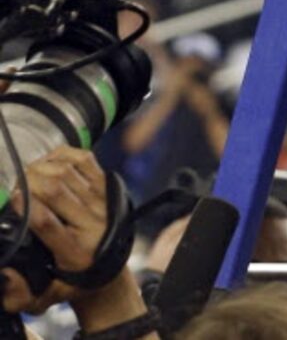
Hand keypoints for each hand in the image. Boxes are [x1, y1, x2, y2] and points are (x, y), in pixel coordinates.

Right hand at [0, 148, 111, 312]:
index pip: (47, 223)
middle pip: (56, 190)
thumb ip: (19, 294)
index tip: (12, 198)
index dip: (27, 206)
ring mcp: (100, 201)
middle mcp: (90, 222)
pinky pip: (84, 160)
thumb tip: (5, 272)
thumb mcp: (44, 299)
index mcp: (74, 251)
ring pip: (68, 172)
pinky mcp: (106, 186)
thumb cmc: (70, 282)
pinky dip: (62, 155)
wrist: (110, 270)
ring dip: (42, 167)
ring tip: (27, 174)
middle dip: (30, 181)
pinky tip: (47, 161)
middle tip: (15, 185)